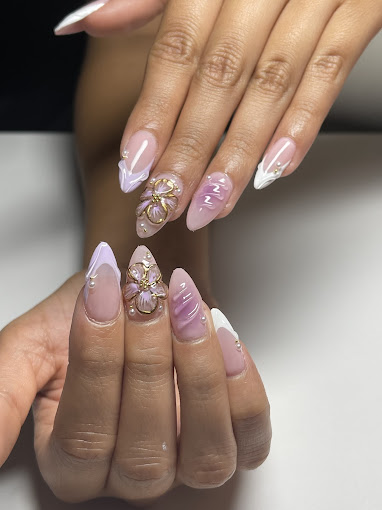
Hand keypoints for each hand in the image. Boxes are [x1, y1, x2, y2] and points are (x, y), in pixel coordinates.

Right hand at [0, 243, 270, 503]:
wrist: (136, 294)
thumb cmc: (86, 318)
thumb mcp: (32, 346)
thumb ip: (1, 392)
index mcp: (73, 462)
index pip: (84, 436)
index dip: (97, 358)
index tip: (104, 289)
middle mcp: (132, 476)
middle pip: (144, 449)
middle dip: (149, 359)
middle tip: (146, 293)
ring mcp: (188, 466)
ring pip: (204, 453)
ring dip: (199, 373)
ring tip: (185, 306)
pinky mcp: (234, 445)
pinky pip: (251, 438)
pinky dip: (243, 388)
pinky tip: (222, 335)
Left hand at [55, 0, 381, 233]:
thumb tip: (86, 19)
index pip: (177, 50)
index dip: (155, 113)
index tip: (136, 167)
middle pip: (220, 78)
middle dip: (191, 149)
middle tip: (169, 202)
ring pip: (271, 84)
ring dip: (239, 153)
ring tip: (212, 204)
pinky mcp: (363, 7)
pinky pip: (333, 70)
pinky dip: (303, 122)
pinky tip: (274, 169)